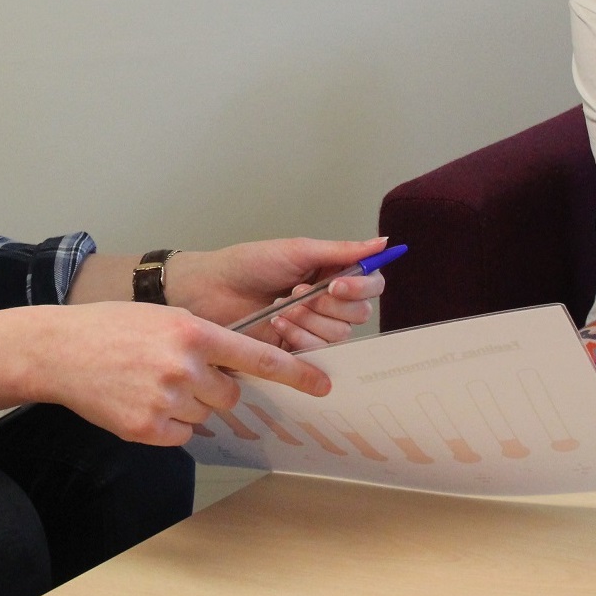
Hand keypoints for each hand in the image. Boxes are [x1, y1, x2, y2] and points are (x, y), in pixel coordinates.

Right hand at [34, 301, 333, 445]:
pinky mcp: (148, 428)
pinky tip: (139, 401)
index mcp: (193, 331)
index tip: (322, 385)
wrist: (60, 350)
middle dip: (213, 387)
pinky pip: (181, 433)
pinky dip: (167, 423)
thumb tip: (234, 368)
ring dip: (186, 404)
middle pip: (229, 393)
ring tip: (148, 382)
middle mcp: (185, 365)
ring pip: (204, 414)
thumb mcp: (164, 318)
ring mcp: (167, 399)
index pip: (257, 356)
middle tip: (177, 373)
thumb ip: (202, 340)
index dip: (294, 373)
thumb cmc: (111, 328)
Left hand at [166, 236, 385, 350]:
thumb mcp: (298, 251)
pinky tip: (278, 324)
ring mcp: (314, 326)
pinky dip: (300, 338)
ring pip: (340, 334)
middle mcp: (329, 301)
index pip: (372, 284)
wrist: (212, 289)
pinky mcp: (298, 349)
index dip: (360, 288)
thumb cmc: (249, 264)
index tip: (334, 284)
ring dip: (311, 320)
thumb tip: (383, 243)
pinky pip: (319, 352)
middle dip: (329, 304)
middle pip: (360, 313)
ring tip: (282, 307)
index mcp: (332, 272)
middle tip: (298, 291)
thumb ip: (342, 251)